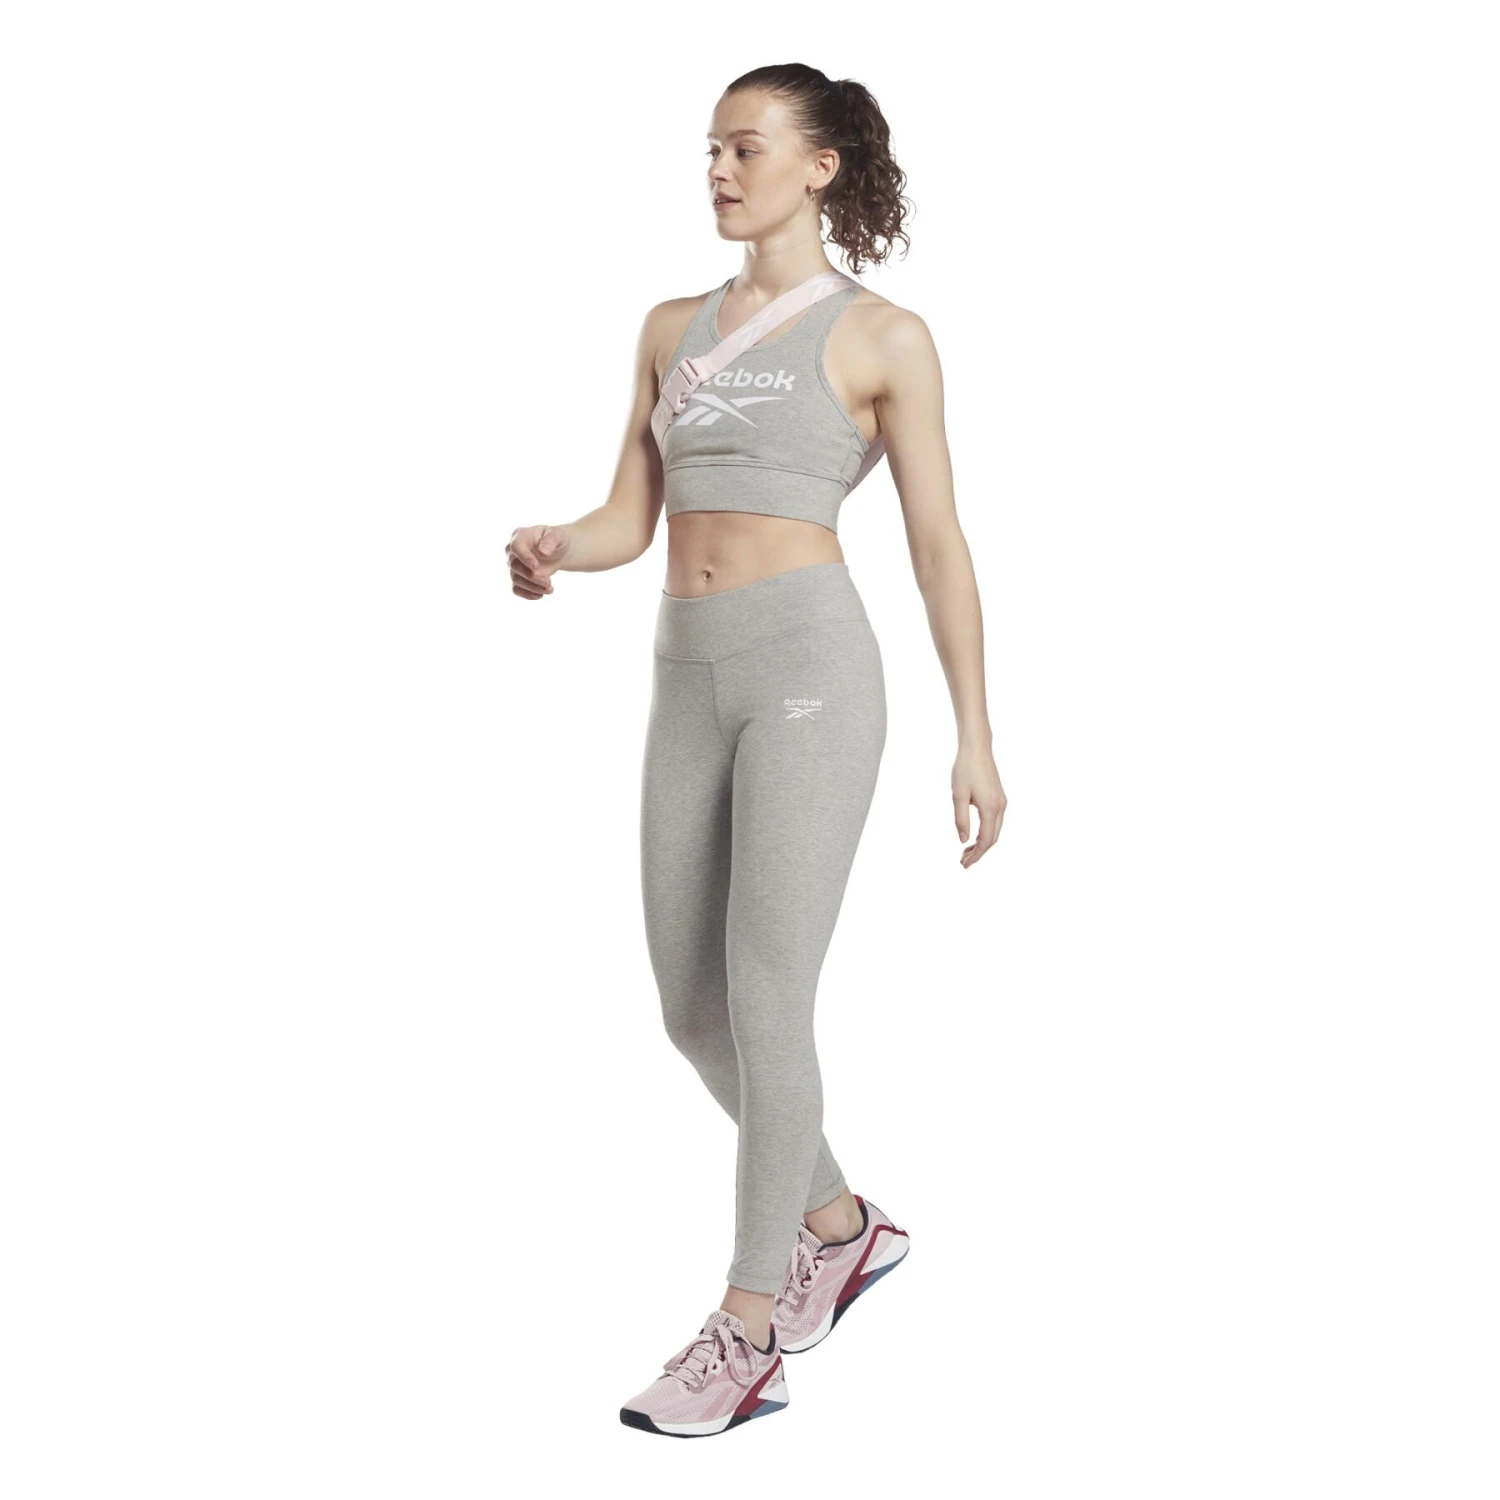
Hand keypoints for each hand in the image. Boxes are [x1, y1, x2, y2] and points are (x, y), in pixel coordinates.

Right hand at [506, 525, 568, 599]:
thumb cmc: (556, 540)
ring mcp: (514, 565)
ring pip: (516, 579)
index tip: (536, 566)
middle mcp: (513, 551)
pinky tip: (540, 595)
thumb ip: (551, 540)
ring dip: (532, 587)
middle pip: (515, 566)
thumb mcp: (558, 535)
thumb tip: (543, 552)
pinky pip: (516, 589)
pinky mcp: (519, 577)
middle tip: (548, 582)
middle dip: (531, 576)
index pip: (516, 546)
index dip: (524, 557)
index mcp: (521, 536)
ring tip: (549, 589)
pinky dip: (527, 594)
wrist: (557, 551)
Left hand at [953, 745, 1005, 867]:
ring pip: (995, 830)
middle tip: (963, 861)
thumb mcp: (958, 795)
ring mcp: (1001, 802)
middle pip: (992, 838)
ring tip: (966, 851)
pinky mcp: (999, 797)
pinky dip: (985, 832)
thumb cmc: (965, 769)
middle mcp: (1000, 807)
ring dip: (982, 843)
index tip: (964, 865)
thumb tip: (963, 841)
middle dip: (979, 852)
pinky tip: (973, 835)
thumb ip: (961, 820)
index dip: (976, 855)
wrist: (977, 748)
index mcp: (991, 808)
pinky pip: (995, 821)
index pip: (986, 840)